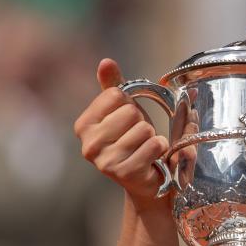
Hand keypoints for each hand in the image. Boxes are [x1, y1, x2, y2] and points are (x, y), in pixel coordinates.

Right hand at [73, 59, 169, 204]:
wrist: (148, 183)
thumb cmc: (135, 142)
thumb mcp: (124, 111)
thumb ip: (113, 86)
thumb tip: (106, 62)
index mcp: (84, 125)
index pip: (116, 95)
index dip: (130, 104)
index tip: (127, 121)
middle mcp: (89, 144)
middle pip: (130, 111)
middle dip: (142, 121)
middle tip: (138, 138)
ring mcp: (105, 161)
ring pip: (144, 128)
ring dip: (153, 137)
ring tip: (145, 149)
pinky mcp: (125, 173)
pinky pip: (154, 145)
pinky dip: (160, 148)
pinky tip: (153, 159)